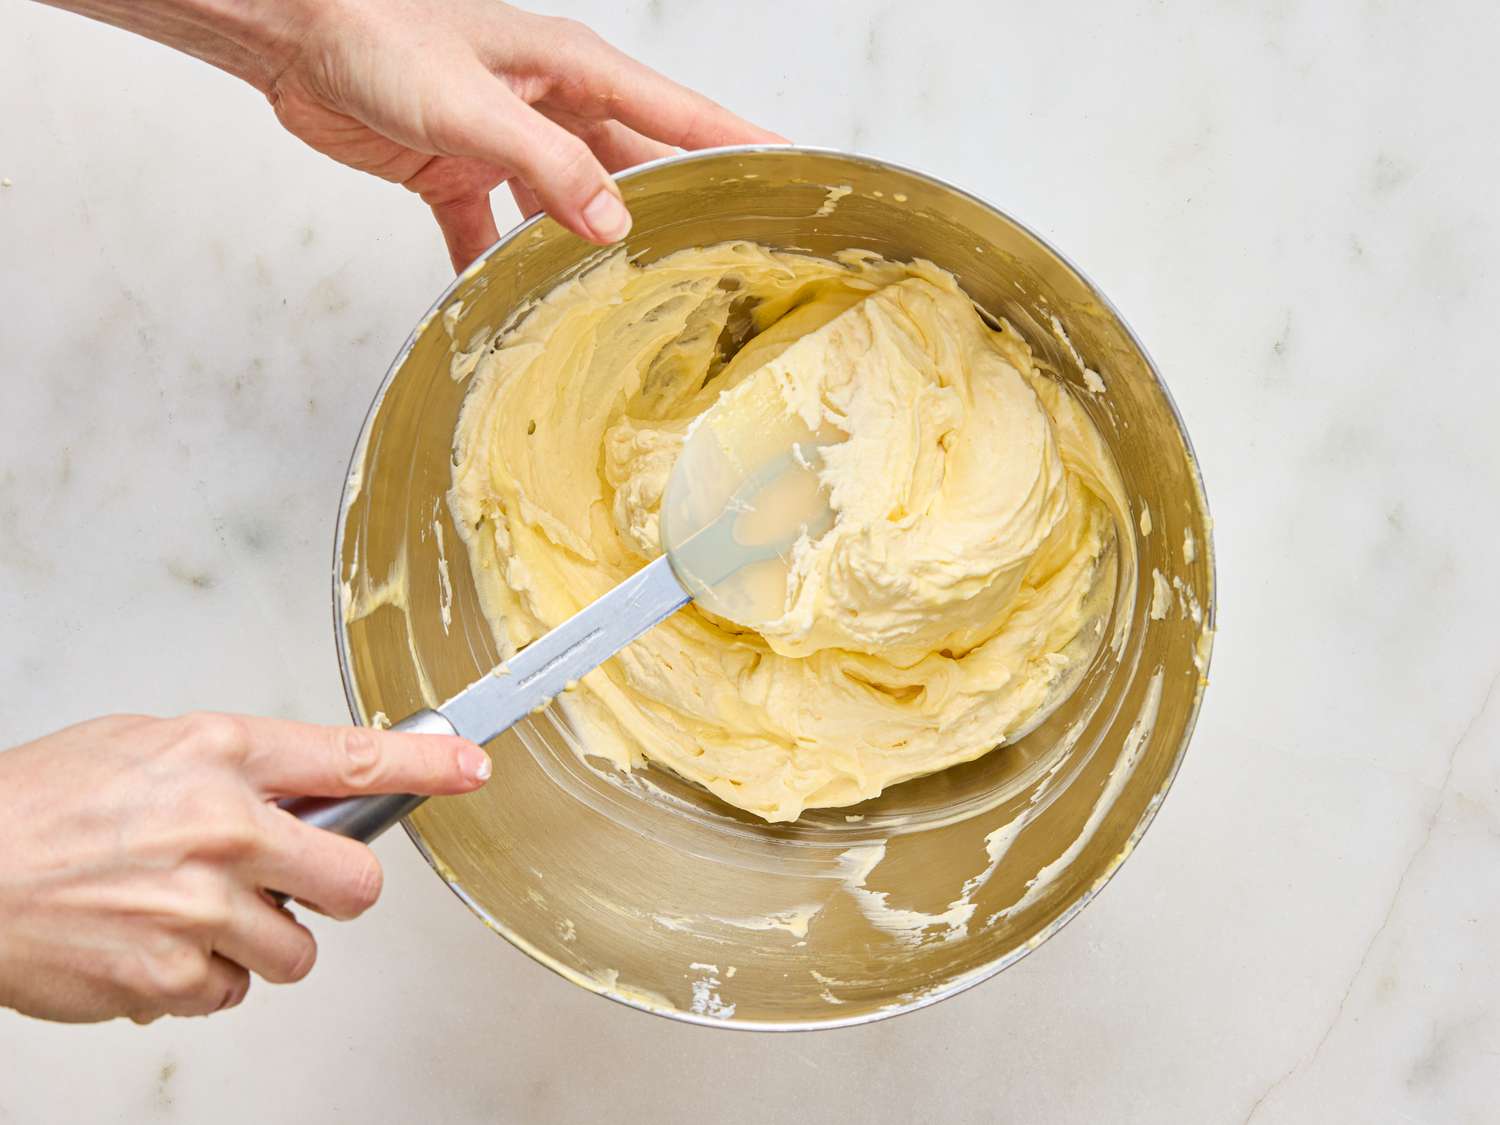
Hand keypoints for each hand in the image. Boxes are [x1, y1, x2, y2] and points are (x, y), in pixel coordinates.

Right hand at [0, 712, 489, 1023]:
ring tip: (195, 912)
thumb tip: (309, 790)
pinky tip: (156, 945)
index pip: (355, 754)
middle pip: (354, 881)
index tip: (471, 767)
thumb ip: (237, 767)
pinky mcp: (170, 978)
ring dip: (261, 940)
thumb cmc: (39, 805)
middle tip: (296, 881)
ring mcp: (200, 908)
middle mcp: (223, 828)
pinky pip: (232, 993)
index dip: (429, 763)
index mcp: (221, 754)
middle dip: (336, 888)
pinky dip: (203, 979)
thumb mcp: (149, 745)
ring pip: (297, 950)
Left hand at [267, 0, 783, 268]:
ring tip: (628, 304)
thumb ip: (550, 166)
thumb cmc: (378, 38)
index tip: (792, 170)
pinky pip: (494, 234)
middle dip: (673, 213)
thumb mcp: (474, 107)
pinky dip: (501, 269)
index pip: (679, 114)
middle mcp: (550, 106)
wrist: (291, 36)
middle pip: (633, 169)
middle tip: (721, 263)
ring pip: (569, 208)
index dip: (739, 142)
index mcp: (573, 71)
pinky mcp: (458, 173)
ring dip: (588, 252)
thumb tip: (616, 226)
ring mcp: (507, 143)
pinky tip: (513, 310)